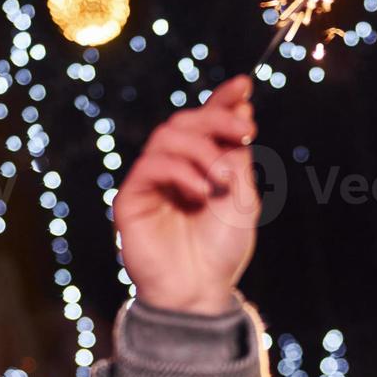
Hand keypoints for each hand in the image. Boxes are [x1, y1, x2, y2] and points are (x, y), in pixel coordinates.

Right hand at [112, 74, 260, 314]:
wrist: (201, 291)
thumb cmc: (222, 250)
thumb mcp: (242, 198)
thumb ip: (237, 155)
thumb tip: (241, 108)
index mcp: (202, 166)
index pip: (207, 123)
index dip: (223, 100)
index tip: (244, 85)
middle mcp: (174, 169)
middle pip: (185, 122)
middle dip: (216, 120)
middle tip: (243, 132)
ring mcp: (151, 182)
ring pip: (166, 137)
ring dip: (200, 149)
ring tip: (221, 178)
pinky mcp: (131, 198)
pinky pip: (151, 165)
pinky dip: (180, 171)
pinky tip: (201, 191)